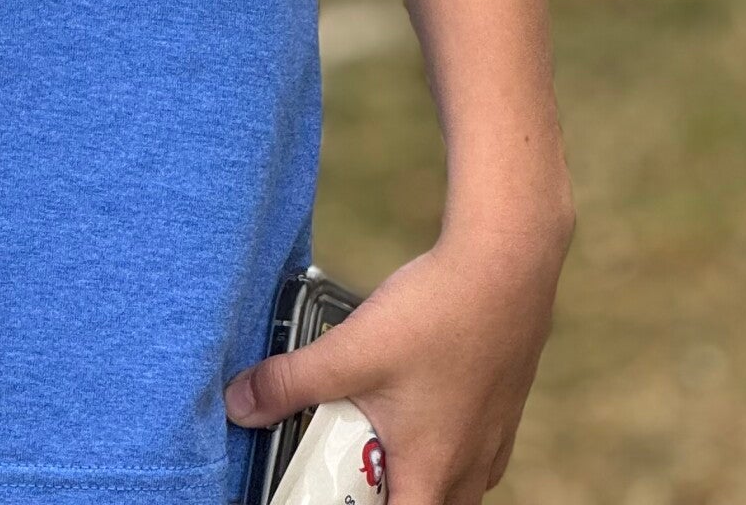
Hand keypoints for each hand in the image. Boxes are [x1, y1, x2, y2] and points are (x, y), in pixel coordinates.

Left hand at [224, 215, 570, 504]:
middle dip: (384, 500)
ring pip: (453, 489)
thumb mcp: (350, 349)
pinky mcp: (502, 411)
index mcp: (431, 473)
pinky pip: (470, 457)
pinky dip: (441, 449)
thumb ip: (291, 382)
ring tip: (375, 443)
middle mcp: (469, 471)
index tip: (332, 490)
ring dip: (413, 478)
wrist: (508, 263)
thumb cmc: (436, 313)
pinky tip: (418, 410)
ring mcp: (492, 443)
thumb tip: (237, 405)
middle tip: (345, 472)